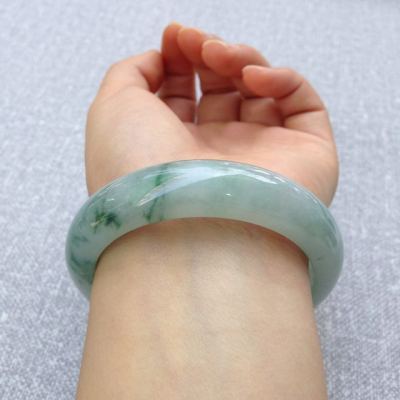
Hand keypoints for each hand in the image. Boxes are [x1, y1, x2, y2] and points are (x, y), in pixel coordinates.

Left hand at [85, 22, 338, 205]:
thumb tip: (162, 57)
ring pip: (261, 92)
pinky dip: (281, 79)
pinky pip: (302, 105)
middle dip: (208, 55)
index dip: (179, 59)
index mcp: (175, 149)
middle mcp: (216, 155)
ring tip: (218, 55)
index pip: (183, 95)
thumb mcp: (112, 109)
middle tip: (196, 43)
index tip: (174, 36)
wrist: (188, 233)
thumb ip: (132, 73)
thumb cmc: (139, 171)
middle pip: (221, 90)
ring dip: (240, 59)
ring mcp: (260, 156)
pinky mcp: (304, 157)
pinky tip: (253, 79)